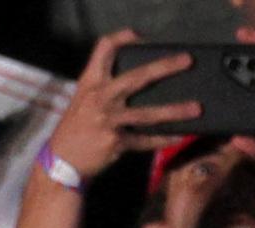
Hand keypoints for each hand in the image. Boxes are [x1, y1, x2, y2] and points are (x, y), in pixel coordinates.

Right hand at [47, 30, 198, 179]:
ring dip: (174, 111)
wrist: (59, 162)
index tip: (143, 37)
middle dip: (164, 67)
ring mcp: (107, 121)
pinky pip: (144, 140)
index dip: (124, 38)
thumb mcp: (82, 100)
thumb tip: (139, 76)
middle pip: (136, 76)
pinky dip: (163, 139)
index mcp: (91, 83)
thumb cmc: (74, 129)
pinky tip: (178, 136)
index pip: (104, 49)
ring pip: (146, 114)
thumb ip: (104, 85)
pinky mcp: (115, 142)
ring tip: (195, 108)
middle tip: (186, 61)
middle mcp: (100, 98)